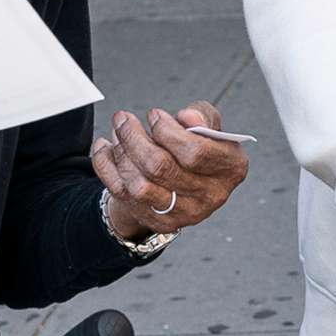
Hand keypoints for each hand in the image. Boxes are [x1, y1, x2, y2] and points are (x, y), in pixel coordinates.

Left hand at [92, 102, 249, 238]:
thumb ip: (202, 115)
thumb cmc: (199, 146)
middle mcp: (210, 196)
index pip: (195, 152)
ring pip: (139, 185)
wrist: (186, 183)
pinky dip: (106, 167)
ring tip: (118, 131)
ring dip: (121, 153)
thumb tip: (187, 117)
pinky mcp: (158, 221)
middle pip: (161, 168)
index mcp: (231, 169)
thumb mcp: (209, 125)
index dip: (168, 132)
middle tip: (122, 118)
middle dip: (134, 138)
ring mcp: (183, 213)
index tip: (153, 114)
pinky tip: (104, 147)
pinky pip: (122, 195)